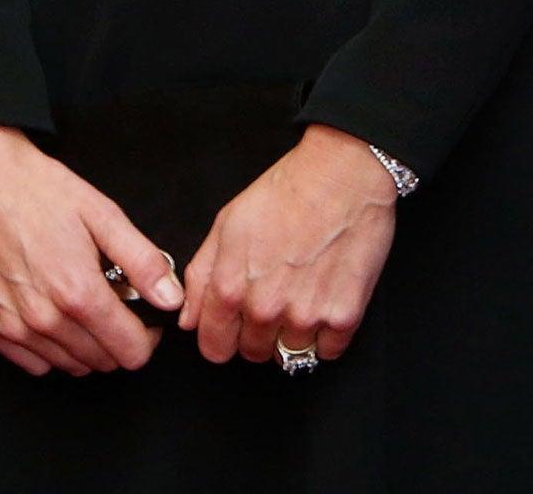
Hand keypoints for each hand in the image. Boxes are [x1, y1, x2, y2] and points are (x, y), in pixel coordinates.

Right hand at [0, 124, 184, 377]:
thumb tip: (172, 298)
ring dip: (85, 345)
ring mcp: (12, 327)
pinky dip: (49, 348)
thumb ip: (142, 261)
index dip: (147, 337)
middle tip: (112, 300)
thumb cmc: (36, 189)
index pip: (130, 352)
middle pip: (102, 363)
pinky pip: (32, 364)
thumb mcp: (101, 213)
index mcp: (77, 293)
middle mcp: (44, 320)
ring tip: (80, 300)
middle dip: (118, 338)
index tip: (145, 317)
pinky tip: (51, 311)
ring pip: (69, 366)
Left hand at [178, 124, 396, 365]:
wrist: (341, 176)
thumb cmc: (286, 191)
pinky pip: (326, 352)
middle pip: (251, 354)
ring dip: (291, 333)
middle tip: (272, 296)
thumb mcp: (227, 223)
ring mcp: (305, 316)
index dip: (221, 335)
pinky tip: (323, 300)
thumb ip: (202, 274)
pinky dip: (325, 334)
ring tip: (300, 294)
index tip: (232, 324)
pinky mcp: (343, 317)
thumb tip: (189, 319)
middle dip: (256, 332)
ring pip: (288, 355)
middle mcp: (265, 308)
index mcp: (230, 287)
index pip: (214, 348)